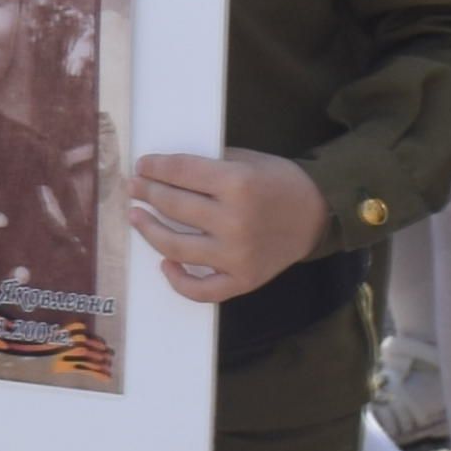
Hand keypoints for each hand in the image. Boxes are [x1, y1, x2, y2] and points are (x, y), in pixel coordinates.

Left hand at [128, 148, 323, 302]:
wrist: (317, 215)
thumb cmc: (279, 183)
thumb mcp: (247, 161)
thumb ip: (210, 165)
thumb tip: (165, 170)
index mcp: (237, 183)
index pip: (181, 172)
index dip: (155, 167)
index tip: (141, 166)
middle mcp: (234, 220)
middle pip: (173, 205)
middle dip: (147, 193)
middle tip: (134, 188)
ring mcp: (236, 255)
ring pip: (175, 247)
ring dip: (148, 231)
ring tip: (136, 217)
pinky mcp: (242, 280)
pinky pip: (200, 289)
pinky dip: (178, 281)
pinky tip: (165, 264)